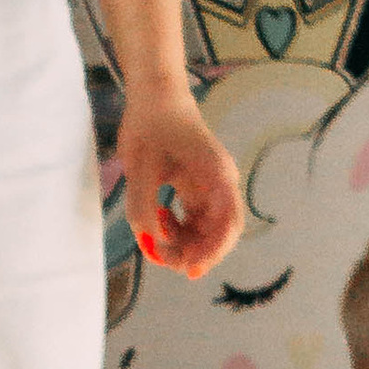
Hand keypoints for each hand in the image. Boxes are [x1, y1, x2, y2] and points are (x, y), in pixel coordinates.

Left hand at [115, 87, 245, 282]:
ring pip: (202, 232)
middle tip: (161, 257)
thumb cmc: (151, 126)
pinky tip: (156, 220)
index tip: (189, 269)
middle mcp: (218, 185)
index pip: (228, 224)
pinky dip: (173, 231)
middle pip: (217, 234)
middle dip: (192, 253)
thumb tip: (153, 243)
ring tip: (152, 234)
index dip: (212, 252)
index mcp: (217, 176)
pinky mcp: (194, 191)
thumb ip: (143, 208)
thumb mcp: (141, 168)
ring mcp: (208, 189)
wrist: (154, 99)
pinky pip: (190, 223)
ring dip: (179, 243)